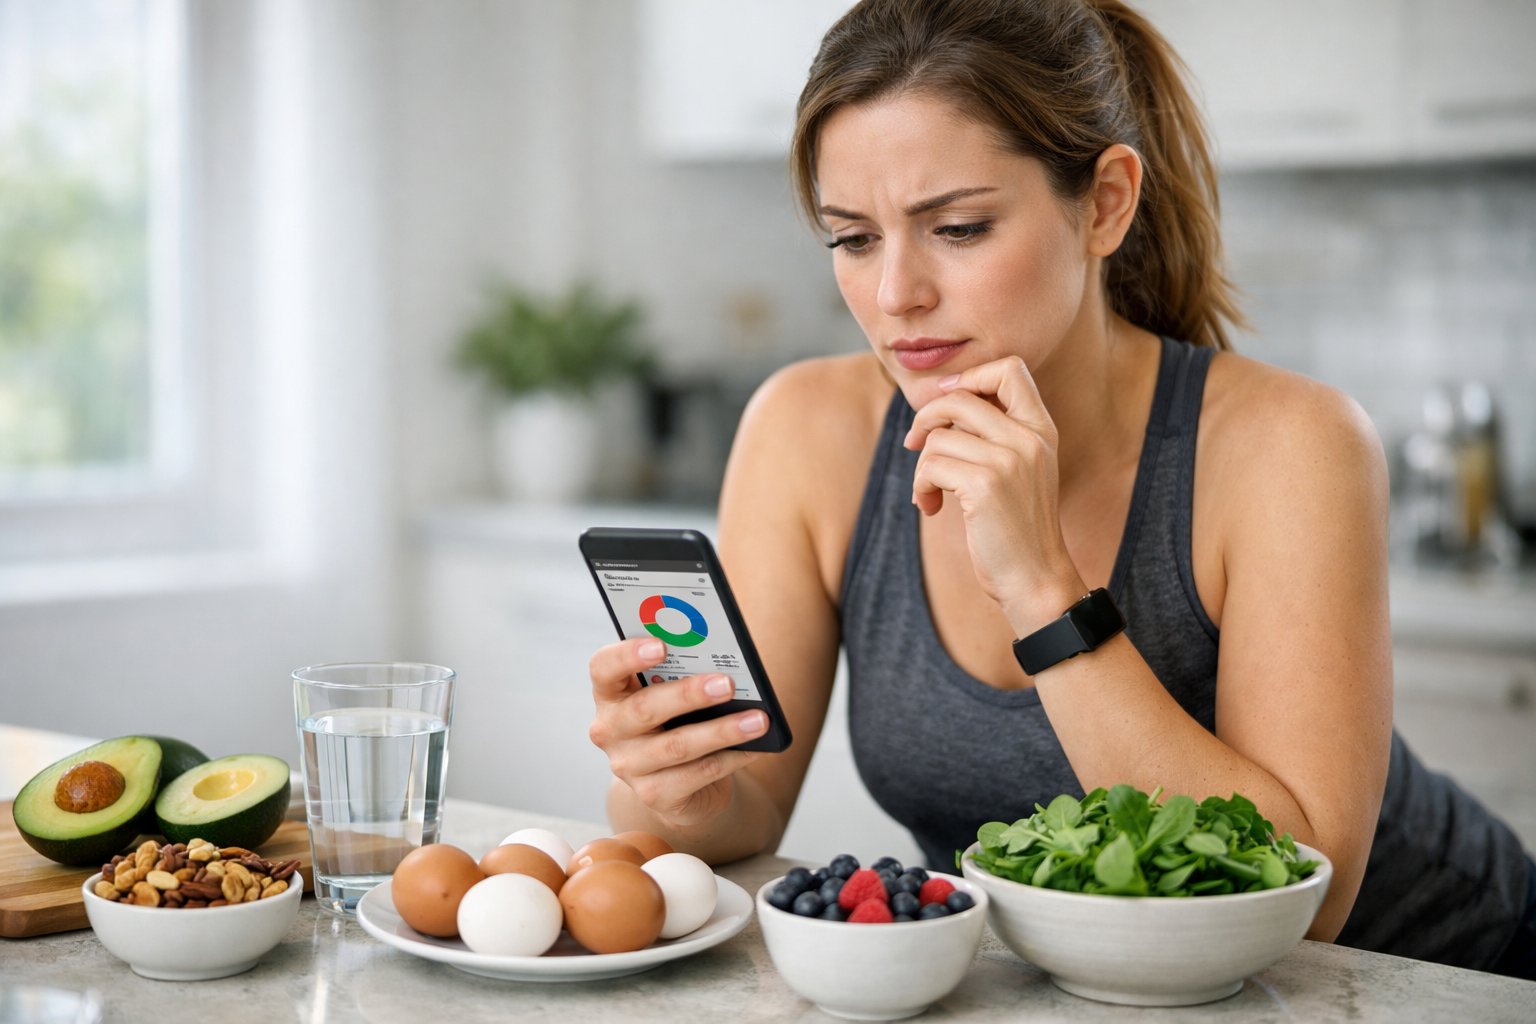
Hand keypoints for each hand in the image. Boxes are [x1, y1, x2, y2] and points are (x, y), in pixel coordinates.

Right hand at [586, 638, 769, 827]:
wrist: (680, 781)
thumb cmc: (678, 719)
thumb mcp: (673, 694)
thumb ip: (685, 674)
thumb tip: (727, 664)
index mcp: (611, 693)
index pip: (603, 668)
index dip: (628, 654)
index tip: (662, 644)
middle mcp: (610, 730)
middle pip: (644, 708)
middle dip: (689, 694)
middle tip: (727, 684)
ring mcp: (629, 766)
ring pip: (677, 746)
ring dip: (722, 730)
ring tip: (758, 719)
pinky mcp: (654, 795)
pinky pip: (698, 774)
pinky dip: (731, 758)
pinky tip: (756, 746)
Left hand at [902, 356, 1083, 620]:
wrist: (1035, 579)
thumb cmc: (1016, 528)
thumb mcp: (1018, 471)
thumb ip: (994, 434)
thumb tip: (940, 401)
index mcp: (1040, 430)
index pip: (1009, 369)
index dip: (969, 377)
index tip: (947, 402)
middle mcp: (1029, 438)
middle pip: (960, 398)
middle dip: (926, 419)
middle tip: (914, 444)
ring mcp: (1009, 459)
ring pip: (938, 437)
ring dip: (923, 467)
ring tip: (930, 493)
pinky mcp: (985, 484)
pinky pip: (931, 466)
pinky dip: (921, 487)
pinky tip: (930, 507)